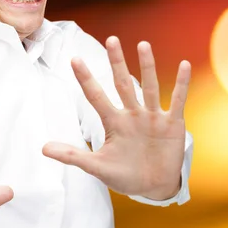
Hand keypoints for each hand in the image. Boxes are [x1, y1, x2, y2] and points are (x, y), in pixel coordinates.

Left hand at [43, 37, 190, 199]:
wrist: (154, 187)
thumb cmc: (124, 175)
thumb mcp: (97, 167)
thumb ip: (72, 156)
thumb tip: (42, 149)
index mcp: (113, 122)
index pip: (96, 96)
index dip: (86, 79)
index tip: (74, 59)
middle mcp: (132, 114)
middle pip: (122, 83)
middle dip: (116, 62)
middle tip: (111, 39)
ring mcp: (152, 117)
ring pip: (149, 87)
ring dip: (147, 67)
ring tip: (143, 44)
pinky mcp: (172, 123)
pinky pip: (177, 101)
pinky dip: (182, 84)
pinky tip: (185, 65)